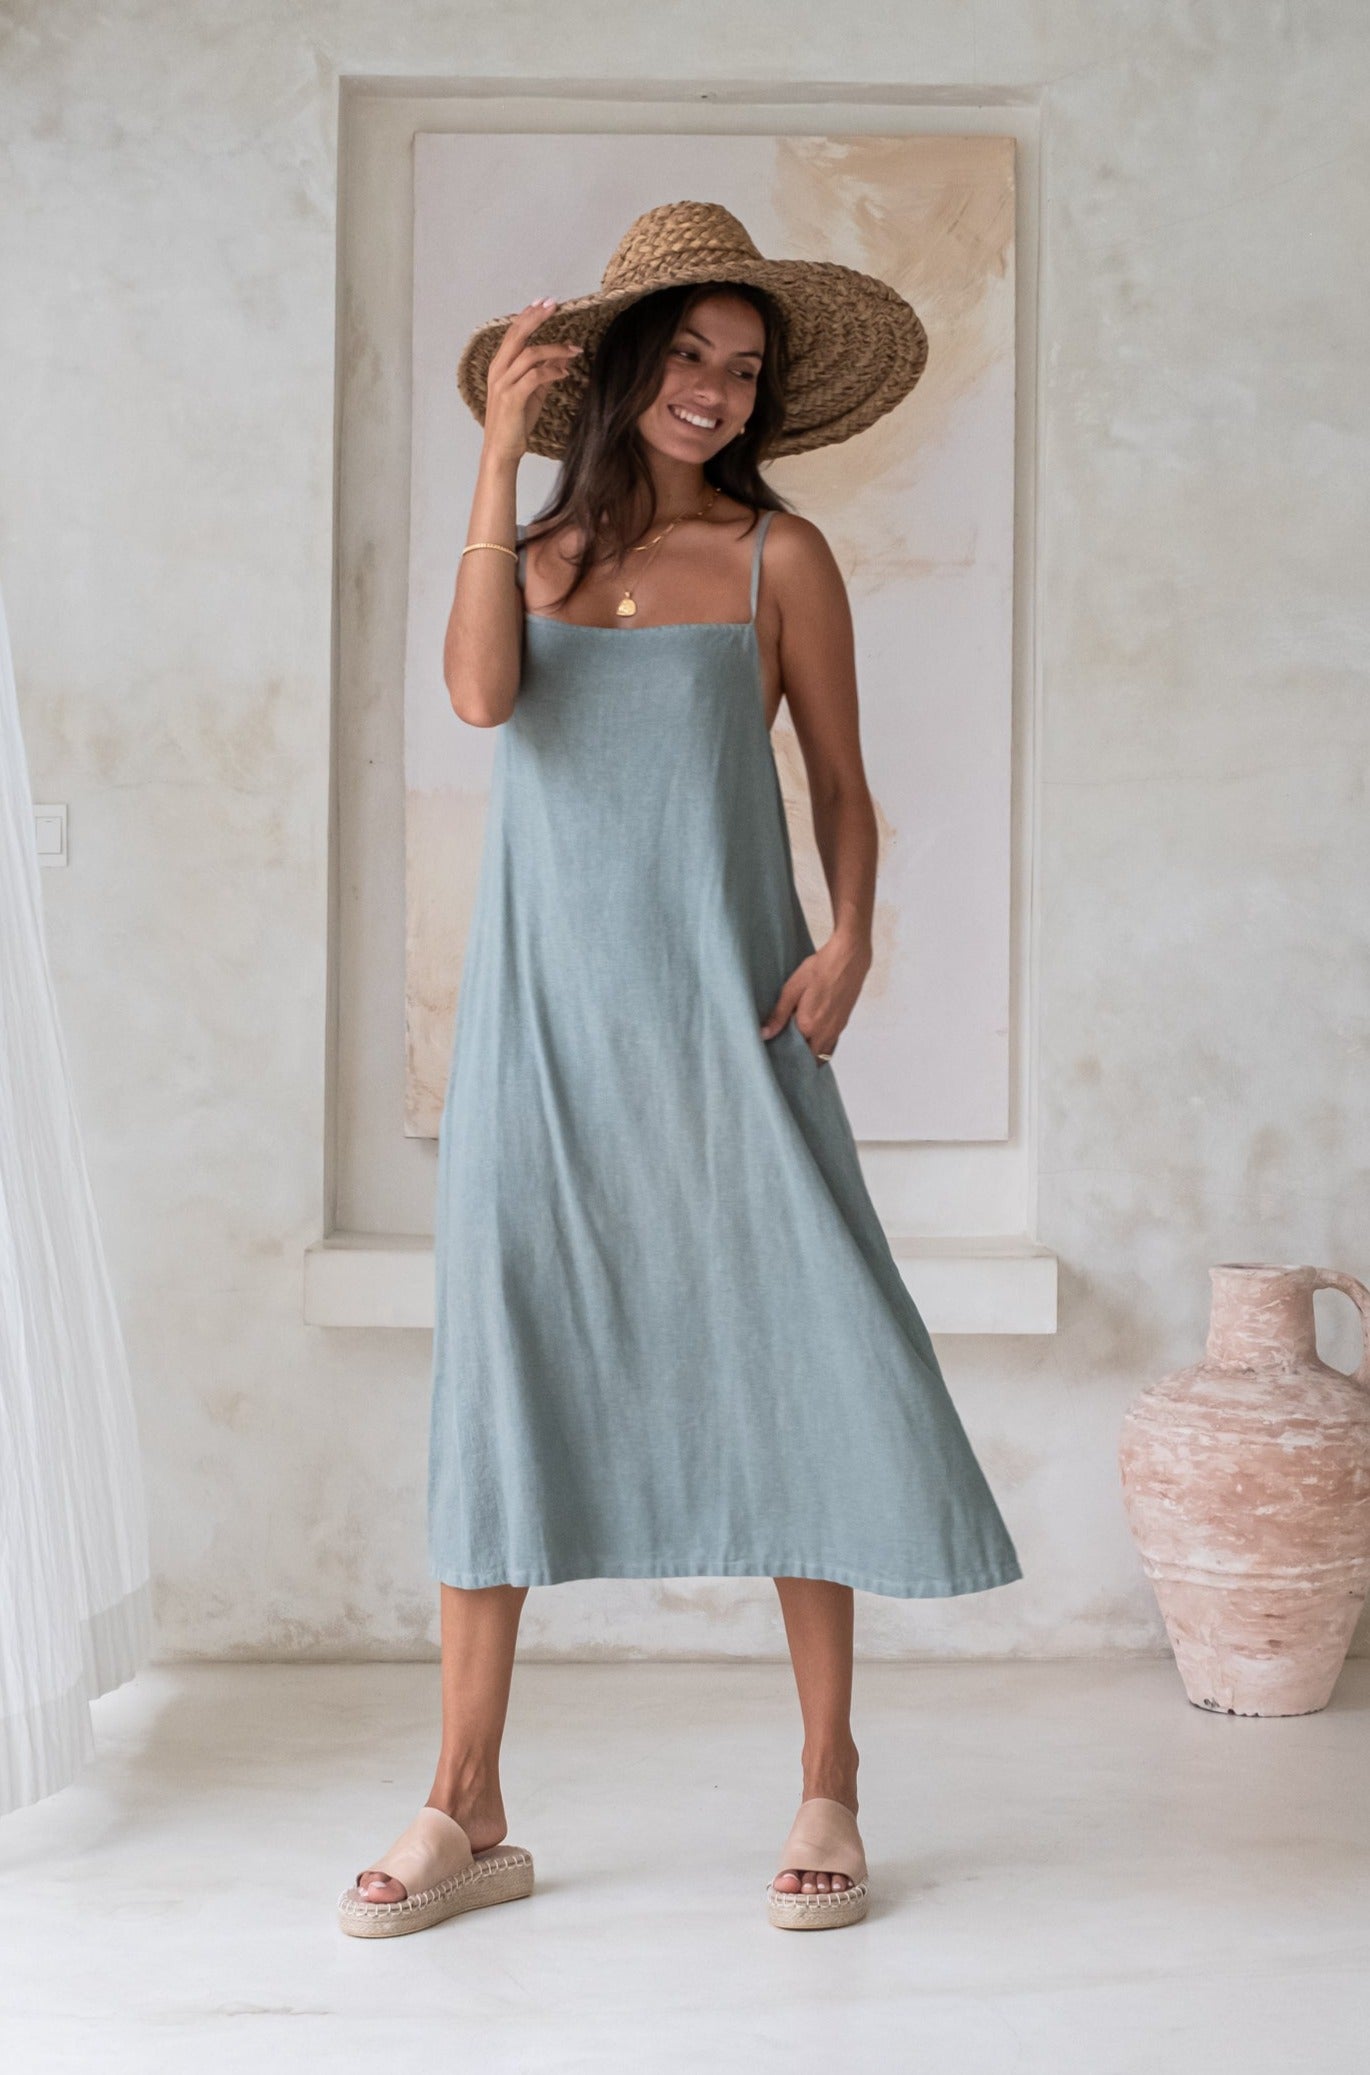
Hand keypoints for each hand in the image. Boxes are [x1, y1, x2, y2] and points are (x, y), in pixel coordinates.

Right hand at [479, 299, 583, 464]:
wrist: (501, 451)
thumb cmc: (515, 423)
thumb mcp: (531, 393)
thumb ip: (542, 372)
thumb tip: (560, 356)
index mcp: (500, 365)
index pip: (514, 332)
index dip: (529, 315)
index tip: (545, 302)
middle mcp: (498, 370)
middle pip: (517, 334)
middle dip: (537, 318)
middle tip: (555, 305)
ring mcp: (503, 383)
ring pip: (529, 354)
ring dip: (555, 349)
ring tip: (574, 350)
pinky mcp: (512, 398)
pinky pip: (535, 377)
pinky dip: (552, 371)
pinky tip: (565, 372)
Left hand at [759, 932, 871, 1060]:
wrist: (848, 959)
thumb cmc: (818, 970)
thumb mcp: (792, 989)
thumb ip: (778, 1015)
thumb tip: (764, 1035)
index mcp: (809, 1026)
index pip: (794, 1053)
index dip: (785, 1055)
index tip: (775, 1053)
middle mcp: (825, 1033)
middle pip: (810, 1059)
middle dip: (799, 1059)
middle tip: (785, 1052)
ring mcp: (837, 1030)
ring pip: (823, 1054)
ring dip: (811, 1055)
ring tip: (797, 1047)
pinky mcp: (844, 1023)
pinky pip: (831, 1045)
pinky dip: (821, 1047)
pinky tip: (812, 1037)